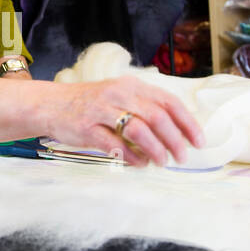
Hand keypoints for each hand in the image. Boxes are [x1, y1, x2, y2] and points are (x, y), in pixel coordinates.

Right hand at [44, 75, 204, 167]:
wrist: (51, 105)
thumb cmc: (91, 104)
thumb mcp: (119, 97)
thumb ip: (144, 109)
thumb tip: (176, 133)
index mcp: (132, 86)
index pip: (168, 102)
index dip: (187, 123)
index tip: (198, 142)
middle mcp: (119, 94)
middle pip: (157, 117)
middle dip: (174, 140)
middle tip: (181, 157)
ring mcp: (102, 110)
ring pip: (139, 130)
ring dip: (156, 150)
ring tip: (161, 162)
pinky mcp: (87, 128)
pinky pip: (115, 145)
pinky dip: (132, 157)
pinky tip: (140, 164)